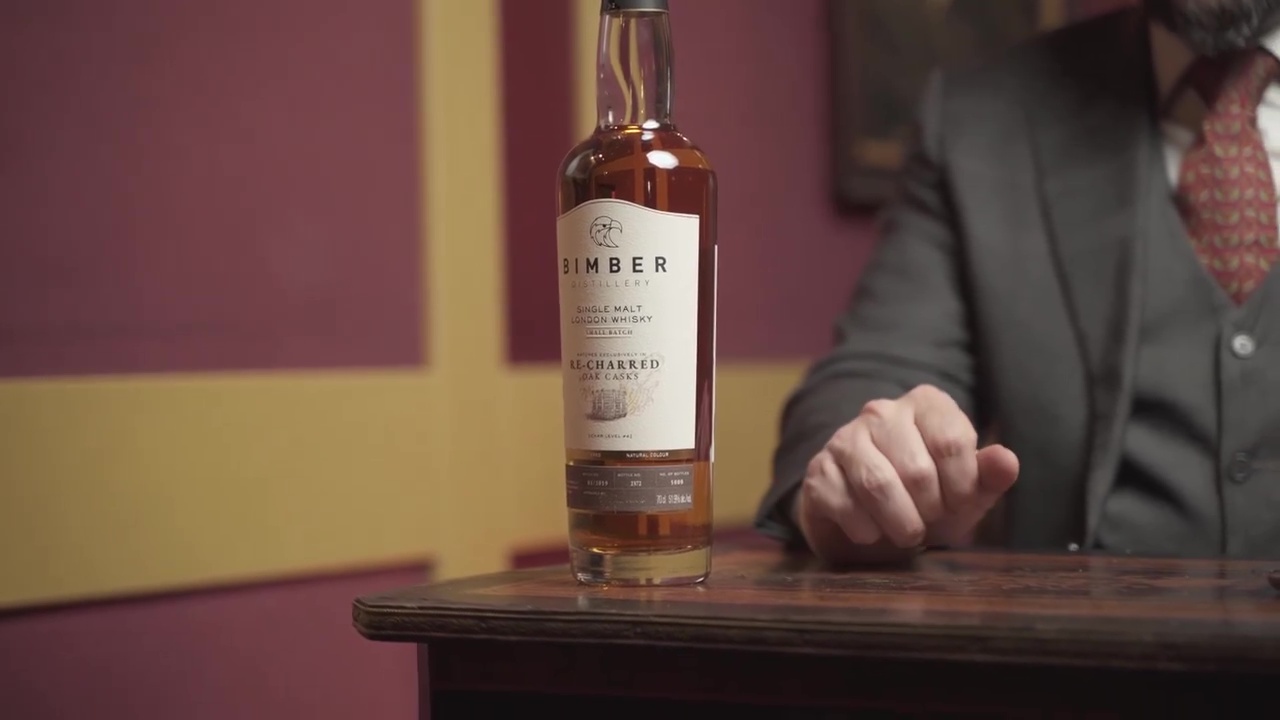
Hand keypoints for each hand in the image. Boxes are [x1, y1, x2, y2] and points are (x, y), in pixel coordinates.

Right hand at [793, 384, 1018, 562]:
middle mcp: (881, 412)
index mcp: (925, 404)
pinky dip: (866, 532)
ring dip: (900, 524)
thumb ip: (989, 476)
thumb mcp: (967, 493)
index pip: (952, 442)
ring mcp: (844, 439)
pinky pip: (844, 505)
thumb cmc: (928, 501)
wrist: (872, 524)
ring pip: (878, 485)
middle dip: (930, 510)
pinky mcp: (818, 471)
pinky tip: (872, 531)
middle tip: (929, 520)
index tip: (958, 504)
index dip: (961, 488)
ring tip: (907, 534)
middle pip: (917, 470)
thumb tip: (1006, 461)